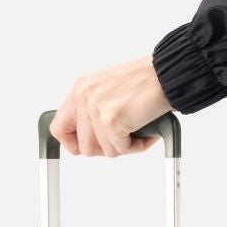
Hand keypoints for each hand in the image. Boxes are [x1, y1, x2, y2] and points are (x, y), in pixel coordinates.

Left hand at [51, 56, 170, 156]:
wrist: (167, 75)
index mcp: (81, 89)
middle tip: (123, 136)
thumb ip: (92, 114)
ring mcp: (96, 106)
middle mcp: (84, 95)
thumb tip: (85, 142)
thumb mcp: (108, 94)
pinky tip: (144, 131)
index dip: (74, 144)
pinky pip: (120, 150)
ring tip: (136, 130)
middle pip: (83, 147)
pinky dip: (136, 146)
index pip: (59, 129)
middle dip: (105, 148)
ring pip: (102, 151)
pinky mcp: (111, 118)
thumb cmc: (145, 85)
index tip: (91, 145)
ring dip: (123, 147)